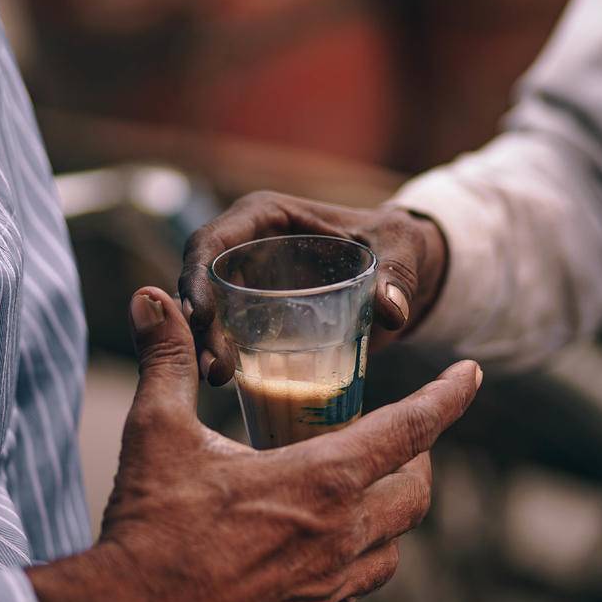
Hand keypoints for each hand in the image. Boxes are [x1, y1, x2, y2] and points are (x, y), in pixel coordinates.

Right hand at [28, 287, 480, 601]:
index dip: (449, 397)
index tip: (472, 375)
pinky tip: (319, 557)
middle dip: (417, 462)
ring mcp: (329, 588)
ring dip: (387, 518)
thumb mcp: (158, 431)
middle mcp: (342, 536)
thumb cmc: (150, 524)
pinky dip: (350, 570)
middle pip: (416, 494)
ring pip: (391, 550)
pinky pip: (352, 596)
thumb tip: (154, 301)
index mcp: (323, 480)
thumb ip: (168, 360)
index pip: (412, 428)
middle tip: (398, 443)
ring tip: (361, 498)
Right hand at [178, 192, 448, 384]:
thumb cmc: (398, 245)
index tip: (203, 315)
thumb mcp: (402, 249)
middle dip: (200, 324)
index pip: (213, 240)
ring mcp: (250, 282)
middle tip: (214, 368)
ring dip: (207, 345)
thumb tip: (392, 312)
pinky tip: (232, 385)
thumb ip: (397, 275)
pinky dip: (228, 357)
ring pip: (210, 313)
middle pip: (203, 282)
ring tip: (219, 380)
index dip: (197, 275)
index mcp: (267, 216)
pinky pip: (232, 335)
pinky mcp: (259, 314)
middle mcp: (248, 246)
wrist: (403, 270)